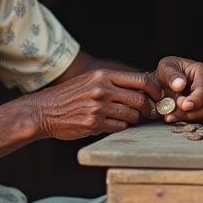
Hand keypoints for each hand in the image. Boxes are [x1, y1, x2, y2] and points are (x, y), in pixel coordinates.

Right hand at [27, 68, 157, 140]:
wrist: (44, 110)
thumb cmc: (69, 96)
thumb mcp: (90, 80)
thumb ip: (113, 82)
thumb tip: (142, 87)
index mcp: (103, 75)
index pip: (140, 80)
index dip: (154, 90)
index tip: (158, 96)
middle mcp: (102, 90)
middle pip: (140, 99)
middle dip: (148, 108)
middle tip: (149, 112)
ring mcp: (98, 108)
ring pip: (132, 116)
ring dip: (134, 119)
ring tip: (128, 118)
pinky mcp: (94, 124)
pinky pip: (119, 127)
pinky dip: (121, 127)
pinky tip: (114, 124)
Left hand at [151, 56, 202, 122]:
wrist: (166, 81)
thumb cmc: (168, 72)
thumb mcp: (164, 69)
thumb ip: (171, 76)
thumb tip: (180, 85)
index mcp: (202, 70)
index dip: (194, 100)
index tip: (182, 106)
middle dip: (192, 112)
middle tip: (174, 112)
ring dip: (192, 117)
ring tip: (174, 115)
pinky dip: (192, 120)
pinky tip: (178, 117)